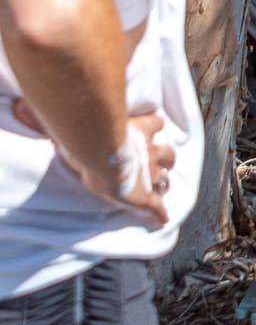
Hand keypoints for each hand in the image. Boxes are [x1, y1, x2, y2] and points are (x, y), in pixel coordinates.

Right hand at [14, 104, 172, 225]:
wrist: (102, 158)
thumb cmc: (90, 138)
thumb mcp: (73, 124)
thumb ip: (47, 118)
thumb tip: (18, 106)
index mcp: (139, 130)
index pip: (156, 122)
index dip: (153, 125)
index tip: (151, 125)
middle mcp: (148, 149)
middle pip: (167, 150)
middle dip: (164, 154)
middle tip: (158, 159)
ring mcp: (149, 172)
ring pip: (168, 170)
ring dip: (164, 175)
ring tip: (160, 182)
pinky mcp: (144, 195)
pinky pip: (156, 205)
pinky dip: (159, 212)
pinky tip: (163, 218)